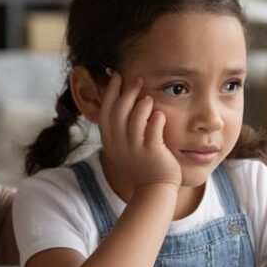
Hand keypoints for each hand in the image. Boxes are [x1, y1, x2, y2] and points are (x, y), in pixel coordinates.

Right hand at [97, 71, 180, 190]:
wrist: (154, 190)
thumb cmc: (142, 167)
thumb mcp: (123, 149)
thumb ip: (120, 130)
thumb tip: (123, 104)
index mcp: (110, 142)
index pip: (105, 111)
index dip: (110, 91)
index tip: (117, 76)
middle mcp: (119, 144)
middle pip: (119, 110)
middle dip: (128, 91)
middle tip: (138, 79)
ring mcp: (135, 148)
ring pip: (136, 118)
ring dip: (143, 104)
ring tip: (149, 98)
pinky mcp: (152, 152)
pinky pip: (153, 129)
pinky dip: (157, 118)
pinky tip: (160, 114)